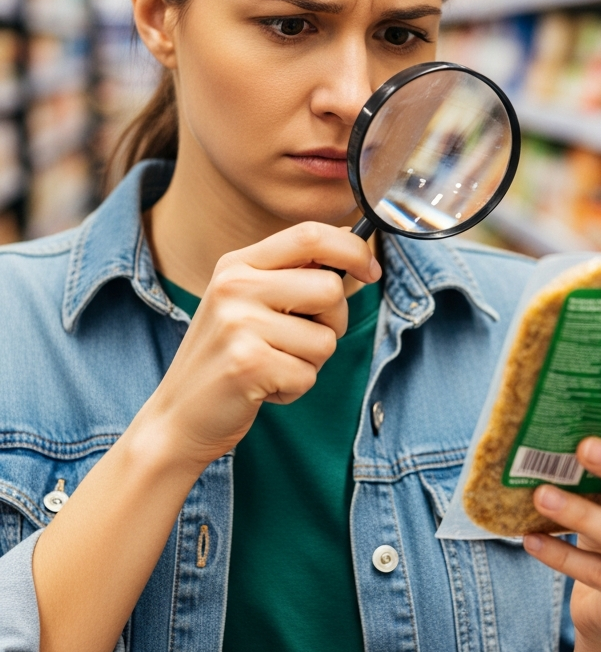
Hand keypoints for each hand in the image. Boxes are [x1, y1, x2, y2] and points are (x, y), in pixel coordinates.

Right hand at [145, 222, 380, 467]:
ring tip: (272, 365)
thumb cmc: (227, 359)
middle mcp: (235, 286)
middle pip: (330, 289)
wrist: (178, 416)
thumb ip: (294, 277)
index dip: (353, 250)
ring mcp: (238, 324)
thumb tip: (353, 252)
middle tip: (298, 341)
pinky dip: (295, 389)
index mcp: (238, 264)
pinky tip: (263, 388)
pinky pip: (309, 375)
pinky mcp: (247, 364)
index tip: (371, 271)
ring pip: (326, 339)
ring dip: (310, 362)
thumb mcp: (249, 304)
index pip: (310, 235)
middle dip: (332, 322)